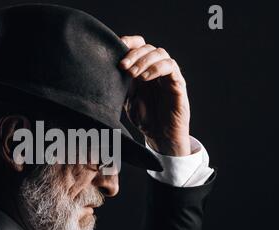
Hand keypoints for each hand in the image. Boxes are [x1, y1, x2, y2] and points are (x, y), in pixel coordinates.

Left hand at [120, 35, 190, 155]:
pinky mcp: (178, 83)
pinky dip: (157, 68)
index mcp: (143, 69)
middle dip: (133, 53)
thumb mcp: (126, 99)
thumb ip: (119, 85)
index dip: (128, 42)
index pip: (138, 46)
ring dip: (144, 60)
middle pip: (147, 47)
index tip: (115, 47)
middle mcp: (156, 68)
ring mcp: (168, 75)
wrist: (161, 137)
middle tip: (122, 65)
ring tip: (132, 73)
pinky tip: (145, 78)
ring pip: (160, 53)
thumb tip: (100, 73)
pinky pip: (171, 67)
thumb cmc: (145, 118)